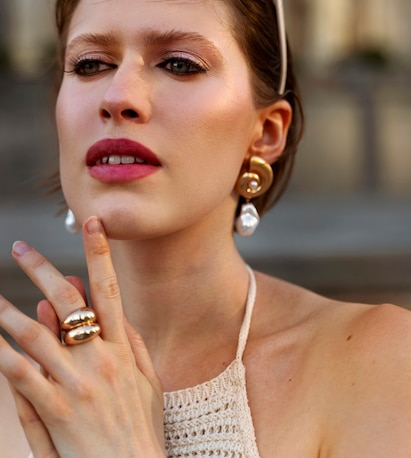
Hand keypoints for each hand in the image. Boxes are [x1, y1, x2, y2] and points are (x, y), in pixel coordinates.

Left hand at [0, 217, 165, 457]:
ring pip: (35, 334)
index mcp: (122, 350)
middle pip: (66, 302)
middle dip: (41, 270)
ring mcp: (76, 384)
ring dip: (9, 310)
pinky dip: (2, 354)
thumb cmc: (142, 431)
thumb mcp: (150, 382)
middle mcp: (99, 360)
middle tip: (19, 248)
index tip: (92, 223)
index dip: (100, 254)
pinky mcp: (55, 411)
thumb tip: (112, 310)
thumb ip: (133, 343)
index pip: (109, 290)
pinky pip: (21, 374)